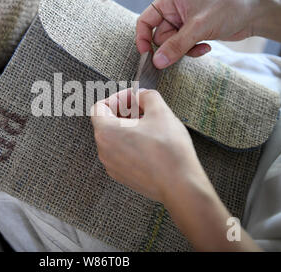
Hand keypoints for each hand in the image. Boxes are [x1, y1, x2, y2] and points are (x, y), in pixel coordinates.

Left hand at [90, 88, 209, 204]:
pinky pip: (121, 153)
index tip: (135, 98)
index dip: (118, 98)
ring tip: (151, 125)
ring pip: (114, 138)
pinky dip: (131, 143)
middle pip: (106, 122)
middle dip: (125, 111)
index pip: (100, 107)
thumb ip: (146, 96)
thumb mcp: (160, 111)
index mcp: (106, 132)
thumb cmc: (168, 149)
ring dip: (129, 127)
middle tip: (145, 108)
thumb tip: (141, 95)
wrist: (180, 185)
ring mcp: (111, 166)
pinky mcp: (122, 176)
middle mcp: (103, 150)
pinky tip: (151, 143)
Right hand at [136, 0, 257, 68]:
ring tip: (200, 46)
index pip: (146, 20)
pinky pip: (183, 47)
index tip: (146, 55)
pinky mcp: (193, 31)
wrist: (255, 13)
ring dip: (183, 50)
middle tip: (182, 52)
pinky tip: (206, 47)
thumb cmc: (229, 9)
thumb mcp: (199, 28)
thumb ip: (176, 46)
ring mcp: (184, 21)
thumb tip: (157, 62)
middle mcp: (175, 9)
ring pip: (171, 44)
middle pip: (158, 36)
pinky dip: (192, 50)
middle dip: (170, 47)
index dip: (143, 37)